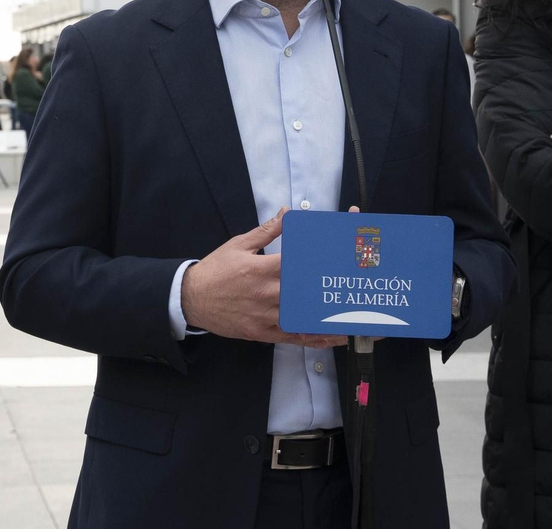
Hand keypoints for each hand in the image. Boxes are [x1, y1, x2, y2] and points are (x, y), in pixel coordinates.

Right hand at [181, 208, 342, 348]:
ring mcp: (266, 316)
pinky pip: (294, 338)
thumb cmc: (216, 270)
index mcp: (263, 269)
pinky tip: (335, 338)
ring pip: (305, 317)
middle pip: (307, 292)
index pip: (299, 264)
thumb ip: (268, 231)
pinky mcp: (263, 333)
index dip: (322, 261)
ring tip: (359, 318)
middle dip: (331, 289)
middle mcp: (268, 294)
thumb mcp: (239, 244)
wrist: (191, 299)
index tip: (343, 259)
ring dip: (332, 318)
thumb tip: (289, 213)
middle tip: (358, 287)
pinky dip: (316, 339)